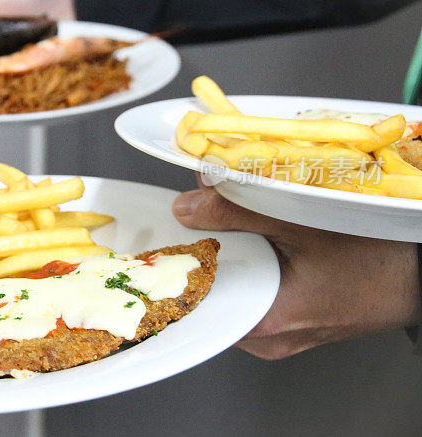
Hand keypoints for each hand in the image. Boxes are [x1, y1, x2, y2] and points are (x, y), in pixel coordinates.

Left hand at [171, 176, 419, 359]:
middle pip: (211, 293)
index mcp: (266, 322)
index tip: (163, 238)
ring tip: (228, 220)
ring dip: (229, 253)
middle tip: (195, 215)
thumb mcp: (301, 222)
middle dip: (201, 251)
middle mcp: (269, 337)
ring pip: (234, 290)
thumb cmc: (378, 256)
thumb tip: (188, 204)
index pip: (195, 301)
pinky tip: (257, 236)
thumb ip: (238, 210)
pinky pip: (256, 291)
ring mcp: (283, 331)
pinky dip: (251, 262)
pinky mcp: (294, 320)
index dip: (176, 265)